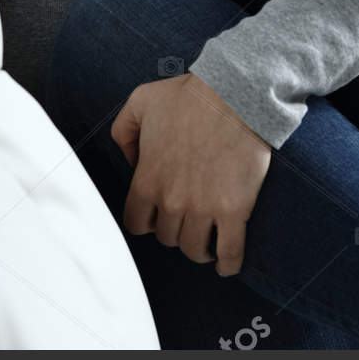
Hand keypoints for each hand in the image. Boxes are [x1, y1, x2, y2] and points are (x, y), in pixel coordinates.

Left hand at [111, 72, 272, 275]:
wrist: (234, 94)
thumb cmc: (188, 96)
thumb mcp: (139, 103)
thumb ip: (124, 132)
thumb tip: (131, 160)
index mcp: (146, 180)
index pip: (136, 223)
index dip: (146, 222)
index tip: (157, 218)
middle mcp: (171, 201)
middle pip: (167, 238)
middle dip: (174, 231)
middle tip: (186, 221)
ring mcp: (203, 209)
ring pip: (194, 249)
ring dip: (198, 249)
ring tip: (205, 243)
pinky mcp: (234, 211)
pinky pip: (229, 252)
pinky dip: (227, 264)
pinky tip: (225, 264)